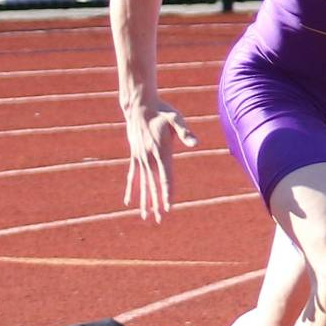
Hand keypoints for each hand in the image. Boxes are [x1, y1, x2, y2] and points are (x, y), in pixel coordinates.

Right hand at [123, 100, 197, 222]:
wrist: (139, 105)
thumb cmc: (162, 111)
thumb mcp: (176, 119)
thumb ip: (185, 132)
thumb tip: (195, 143)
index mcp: (161, 151)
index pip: (166, 177)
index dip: (167, 193)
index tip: (168, 208)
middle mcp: (149, 157)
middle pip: (154, 185)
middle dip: (156, 204)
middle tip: (158, 220)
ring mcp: (140, 157)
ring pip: (143, 184)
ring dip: (144, 201)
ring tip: (145, 216)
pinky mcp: (135, 155)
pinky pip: (132, 176)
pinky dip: (132, 189)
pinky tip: (129, 202)